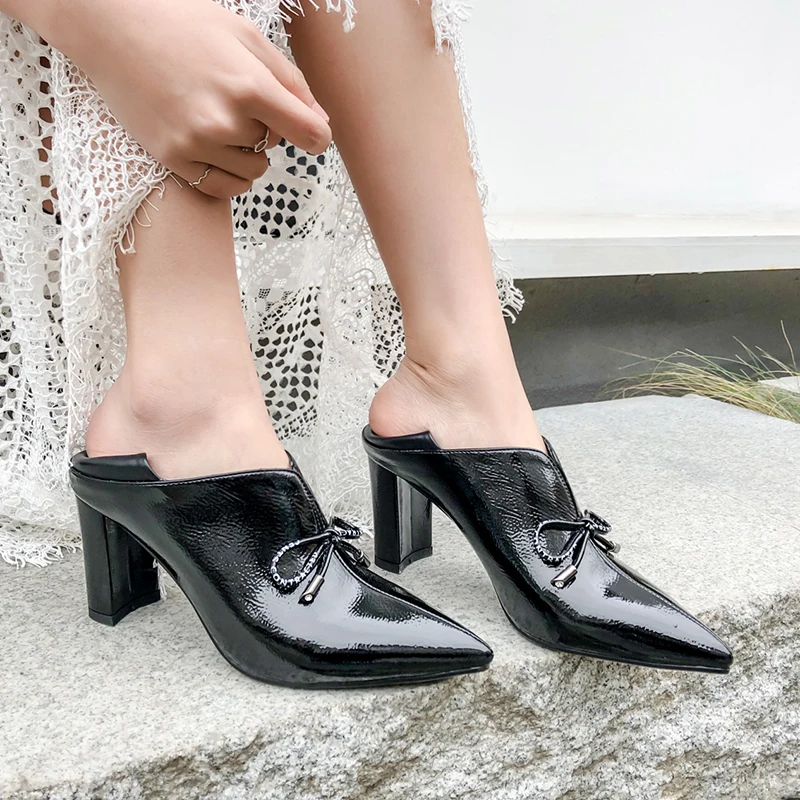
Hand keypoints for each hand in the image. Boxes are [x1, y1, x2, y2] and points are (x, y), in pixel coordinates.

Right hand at [50, 0, 331, 197]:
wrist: (113, 28)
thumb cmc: (184, 25)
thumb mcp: (246, 37)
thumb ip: (291, 81)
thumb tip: (321, 123)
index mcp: (249, 86)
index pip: (310, 134)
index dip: (317, 135)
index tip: (310, 132)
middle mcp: (224, 121)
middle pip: (276, 148)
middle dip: (267, 128)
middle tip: (235, 99)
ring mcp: (196, 144)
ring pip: (253, 170)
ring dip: (247, 151)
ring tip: (221, 119)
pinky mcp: (173, 159)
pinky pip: (224, 188)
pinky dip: (230, 174)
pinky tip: (217, 148)